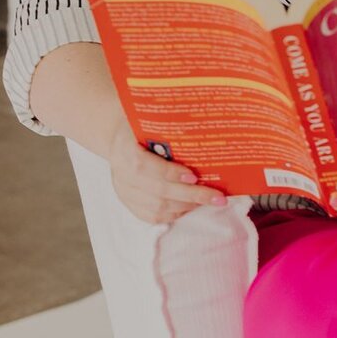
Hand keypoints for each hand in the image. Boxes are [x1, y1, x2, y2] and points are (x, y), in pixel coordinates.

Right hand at [107, 126, 227, 224]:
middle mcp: (122, 175)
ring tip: (210, 201)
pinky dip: (176, 214)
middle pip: (158, 191)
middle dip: (191, 195)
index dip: (169, 173)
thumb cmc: (140, 128)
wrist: (119, 141)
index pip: (144, 166)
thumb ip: (167, 126)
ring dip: (187, 206)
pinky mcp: (130, 204)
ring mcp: (125, 192)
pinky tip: (193, 207)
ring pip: (157, 208)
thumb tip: (202, 129)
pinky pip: (154, 217)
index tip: (194, 177)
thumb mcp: (148, 121)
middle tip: (217, 197)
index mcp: (124, 150)